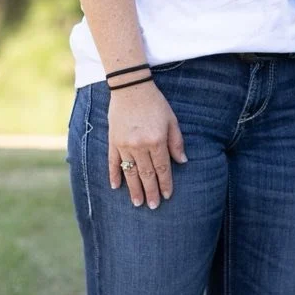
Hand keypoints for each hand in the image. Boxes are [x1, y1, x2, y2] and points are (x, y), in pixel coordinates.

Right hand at [108, 83, 186, 210]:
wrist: (130, 87)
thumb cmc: (155, 103)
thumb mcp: (171, 120)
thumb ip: (176, 142)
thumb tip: (182, 161)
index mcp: (156, 140)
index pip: (162, 168)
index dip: (165, 183)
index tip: (167, 195)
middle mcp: (140, 146)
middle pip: (146, 174)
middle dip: (151, 191)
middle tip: (153, 206)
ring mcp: (124, 145)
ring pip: (130, 172)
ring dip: (134, 189)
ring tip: (137, 202)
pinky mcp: (113, 141)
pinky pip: (112, 162)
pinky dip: (114, 175)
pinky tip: (116, 187)